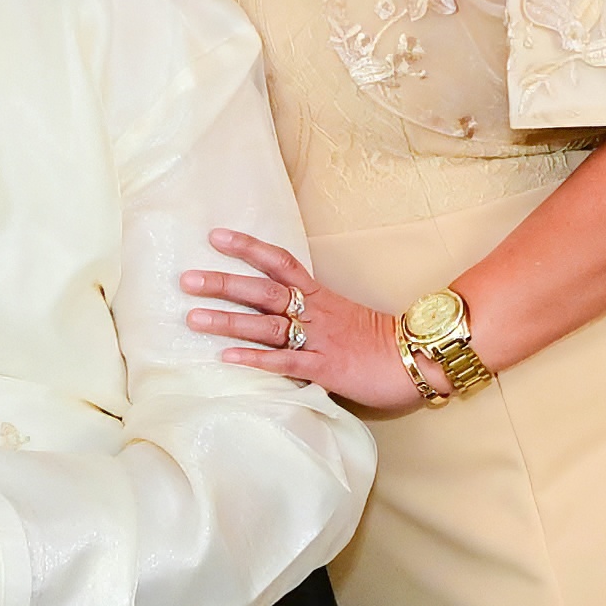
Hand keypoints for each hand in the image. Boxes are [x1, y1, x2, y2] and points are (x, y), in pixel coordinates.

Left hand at [184, 228, 426, 412]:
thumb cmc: (383, 340)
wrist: (420, 360)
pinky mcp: (326, 369)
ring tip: (193, 317)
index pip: (280, 262)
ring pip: (267, 326)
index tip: (215, 236)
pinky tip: (228, 359)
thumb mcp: (344, 316)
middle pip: (263, 291)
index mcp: (321, 296)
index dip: (248, 248)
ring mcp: (319, 340)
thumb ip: (313, 312)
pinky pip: (286, 363)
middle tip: (186, 279)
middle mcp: (315, 313)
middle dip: (223, 283)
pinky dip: (256, 360)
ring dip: (228, 321)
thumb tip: (279, 311)